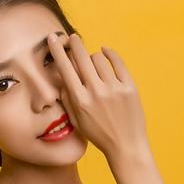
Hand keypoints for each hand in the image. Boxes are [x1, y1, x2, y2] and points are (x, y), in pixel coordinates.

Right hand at [48, 32, 149, 164]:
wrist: (125, 146)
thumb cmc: (99, 134)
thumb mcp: (77, 120)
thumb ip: (67, 98)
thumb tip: (62, 77)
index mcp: (80, 101)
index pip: (65, 69)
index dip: (57, 51)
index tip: (53, 39)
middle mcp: (96, 93)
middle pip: (82, 57)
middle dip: (75, 44)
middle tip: (72, 37)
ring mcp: (114, 89)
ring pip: (99, 58)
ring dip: (93, 57)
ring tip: (94, 64)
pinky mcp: (129, 87)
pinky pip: (117, 62)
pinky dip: (110, 54)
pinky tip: (105, 52)